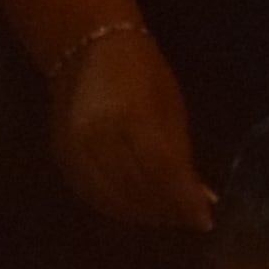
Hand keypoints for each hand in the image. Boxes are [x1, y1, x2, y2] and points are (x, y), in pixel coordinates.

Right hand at [53, 24, 213, 231]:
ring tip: (166, 217)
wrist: (84, 47)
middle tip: (187, 220)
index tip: (205, 221)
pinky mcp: (63, 159)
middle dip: (167, 211)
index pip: (163, 173)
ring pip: (115, 200)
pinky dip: (117, 208)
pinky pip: (92, 195)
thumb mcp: (170, 106)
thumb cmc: (140, 70)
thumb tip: (202, 198)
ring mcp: (76, 151)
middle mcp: (100, 138)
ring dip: (144, 214)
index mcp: (132, 118)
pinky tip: (136, 210)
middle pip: (138, 191)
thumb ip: (182, 155)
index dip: (185, 201)